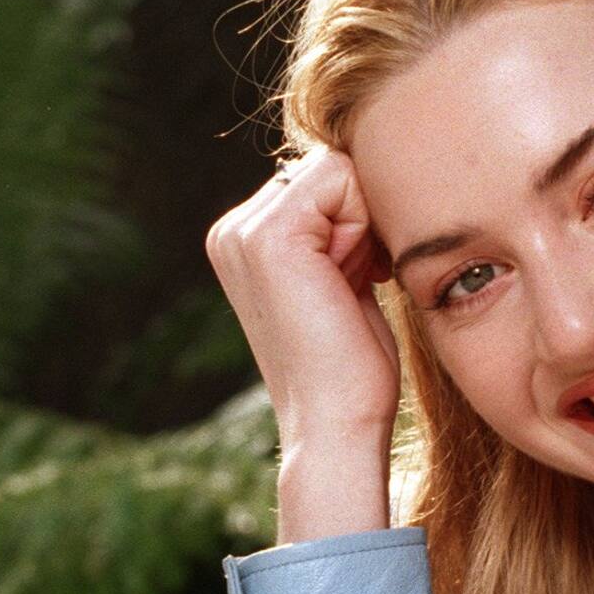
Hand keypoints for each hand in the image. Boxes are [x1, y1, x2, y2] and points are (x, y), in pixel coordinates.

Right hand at [206, 145, 400, 444]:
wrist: (336, 424)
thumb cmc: (352, 365)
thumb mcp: (341, 278)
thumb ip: (336, 230)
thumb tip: (362, 177)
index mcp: (242, 239)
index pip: (322, 178)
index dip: (357, 222)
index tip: (357, 279)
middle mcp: (231, 230)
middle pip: (330, 169)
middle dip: (360, 221)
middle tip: (352, 287)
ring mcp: (242, 232)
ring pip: (337, 171)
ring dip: (362, 227)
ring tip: (346, 287)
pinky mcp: (267, 236)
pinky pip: (340, 179)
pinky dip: (362, 227)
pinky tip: (348, 281)